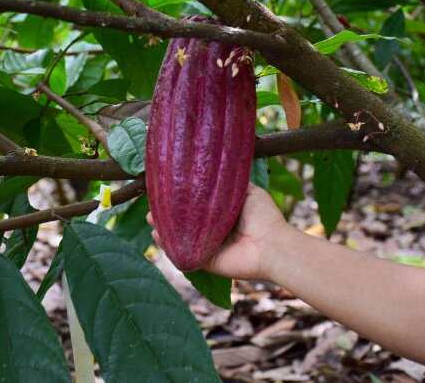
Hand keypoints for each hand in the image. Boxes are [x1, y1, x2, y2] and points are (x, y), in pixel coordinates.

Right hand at [149, 184, 289, 279]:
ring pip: (180, 237)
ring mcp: (207, 246)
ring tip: (151, 218)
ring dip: (164, 229)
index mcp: (223, 214)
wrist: (272, 246)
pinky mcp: (204, 261)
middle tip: (154, 204)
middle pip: (185, 222)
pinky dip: (168, 246)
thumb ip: (230, 182)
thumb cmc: (264, 217)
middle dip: (168, 214)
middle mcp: (213, 230)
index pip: (198, 205)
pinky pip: (182, 254)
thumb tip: (217, 163)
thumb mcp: (248, 192)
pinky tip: (157, 235)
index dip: (182, 197)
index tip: (168, 187)